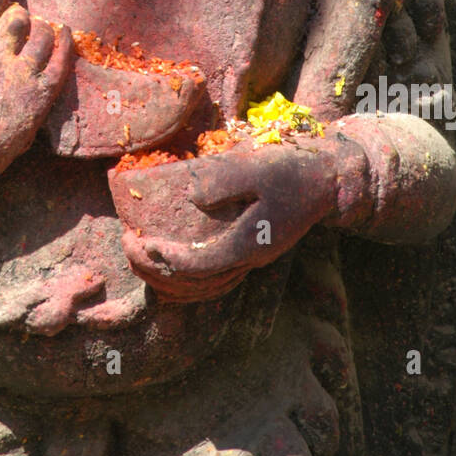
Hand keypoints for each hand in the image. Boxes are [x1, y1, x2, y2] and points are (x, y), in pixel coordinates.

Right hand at [0, 0, 72, 203]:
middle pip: (19, 17)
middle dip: (22, 15)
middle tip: (23, 22)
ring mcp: (18, 76)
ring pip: (42, 34)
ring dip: (43, 28)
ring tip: (42, 32)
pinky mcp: (38, 96)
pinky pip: (60, 59)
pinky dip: (65, 41)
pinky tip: (65, 33)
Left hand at [110, 136, 339, 299]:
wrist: (326, 181)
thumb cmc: (291, 170)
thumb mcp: (257, 166)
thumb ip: (225, 180)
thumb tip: (192, 195)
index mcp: (250, 243)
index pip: (200, 266)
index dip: (167, 259)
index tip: (142, 241)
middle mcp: (250, 259)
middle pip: (197, 285)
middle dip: (157, 270)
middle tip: (129, 245)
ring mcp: (252, 259)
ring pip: (205, 289)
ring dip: (168, 279)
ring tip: (141, 256)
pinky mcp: (252, 252)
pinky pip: (214, 279)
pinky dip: (187, 278)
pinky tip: (169, 261)